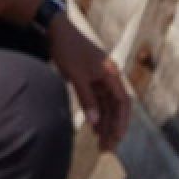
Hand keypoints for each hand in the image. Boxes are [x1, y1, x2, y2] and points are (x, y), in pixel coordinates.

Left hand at [49, 13, 130, 150]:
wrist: (56, 31)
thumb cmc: (68, 49)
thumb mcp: (77, 76)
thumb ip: (87, 99)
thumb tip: (96, 122)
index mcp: (111, 74)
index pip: (122, 102)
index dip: (122, 121)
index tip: (117, 138)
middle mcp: (109, 77)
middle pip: (116, 107)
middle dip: (113, 127)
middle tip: (107, 148)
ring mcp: (100, 78)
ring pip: (106, 106)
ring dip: (105, 124)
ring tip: (101, 143)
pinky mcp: (90, 79)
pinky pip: (97, 101)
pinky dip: (97, 114)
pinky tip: (94, 128)